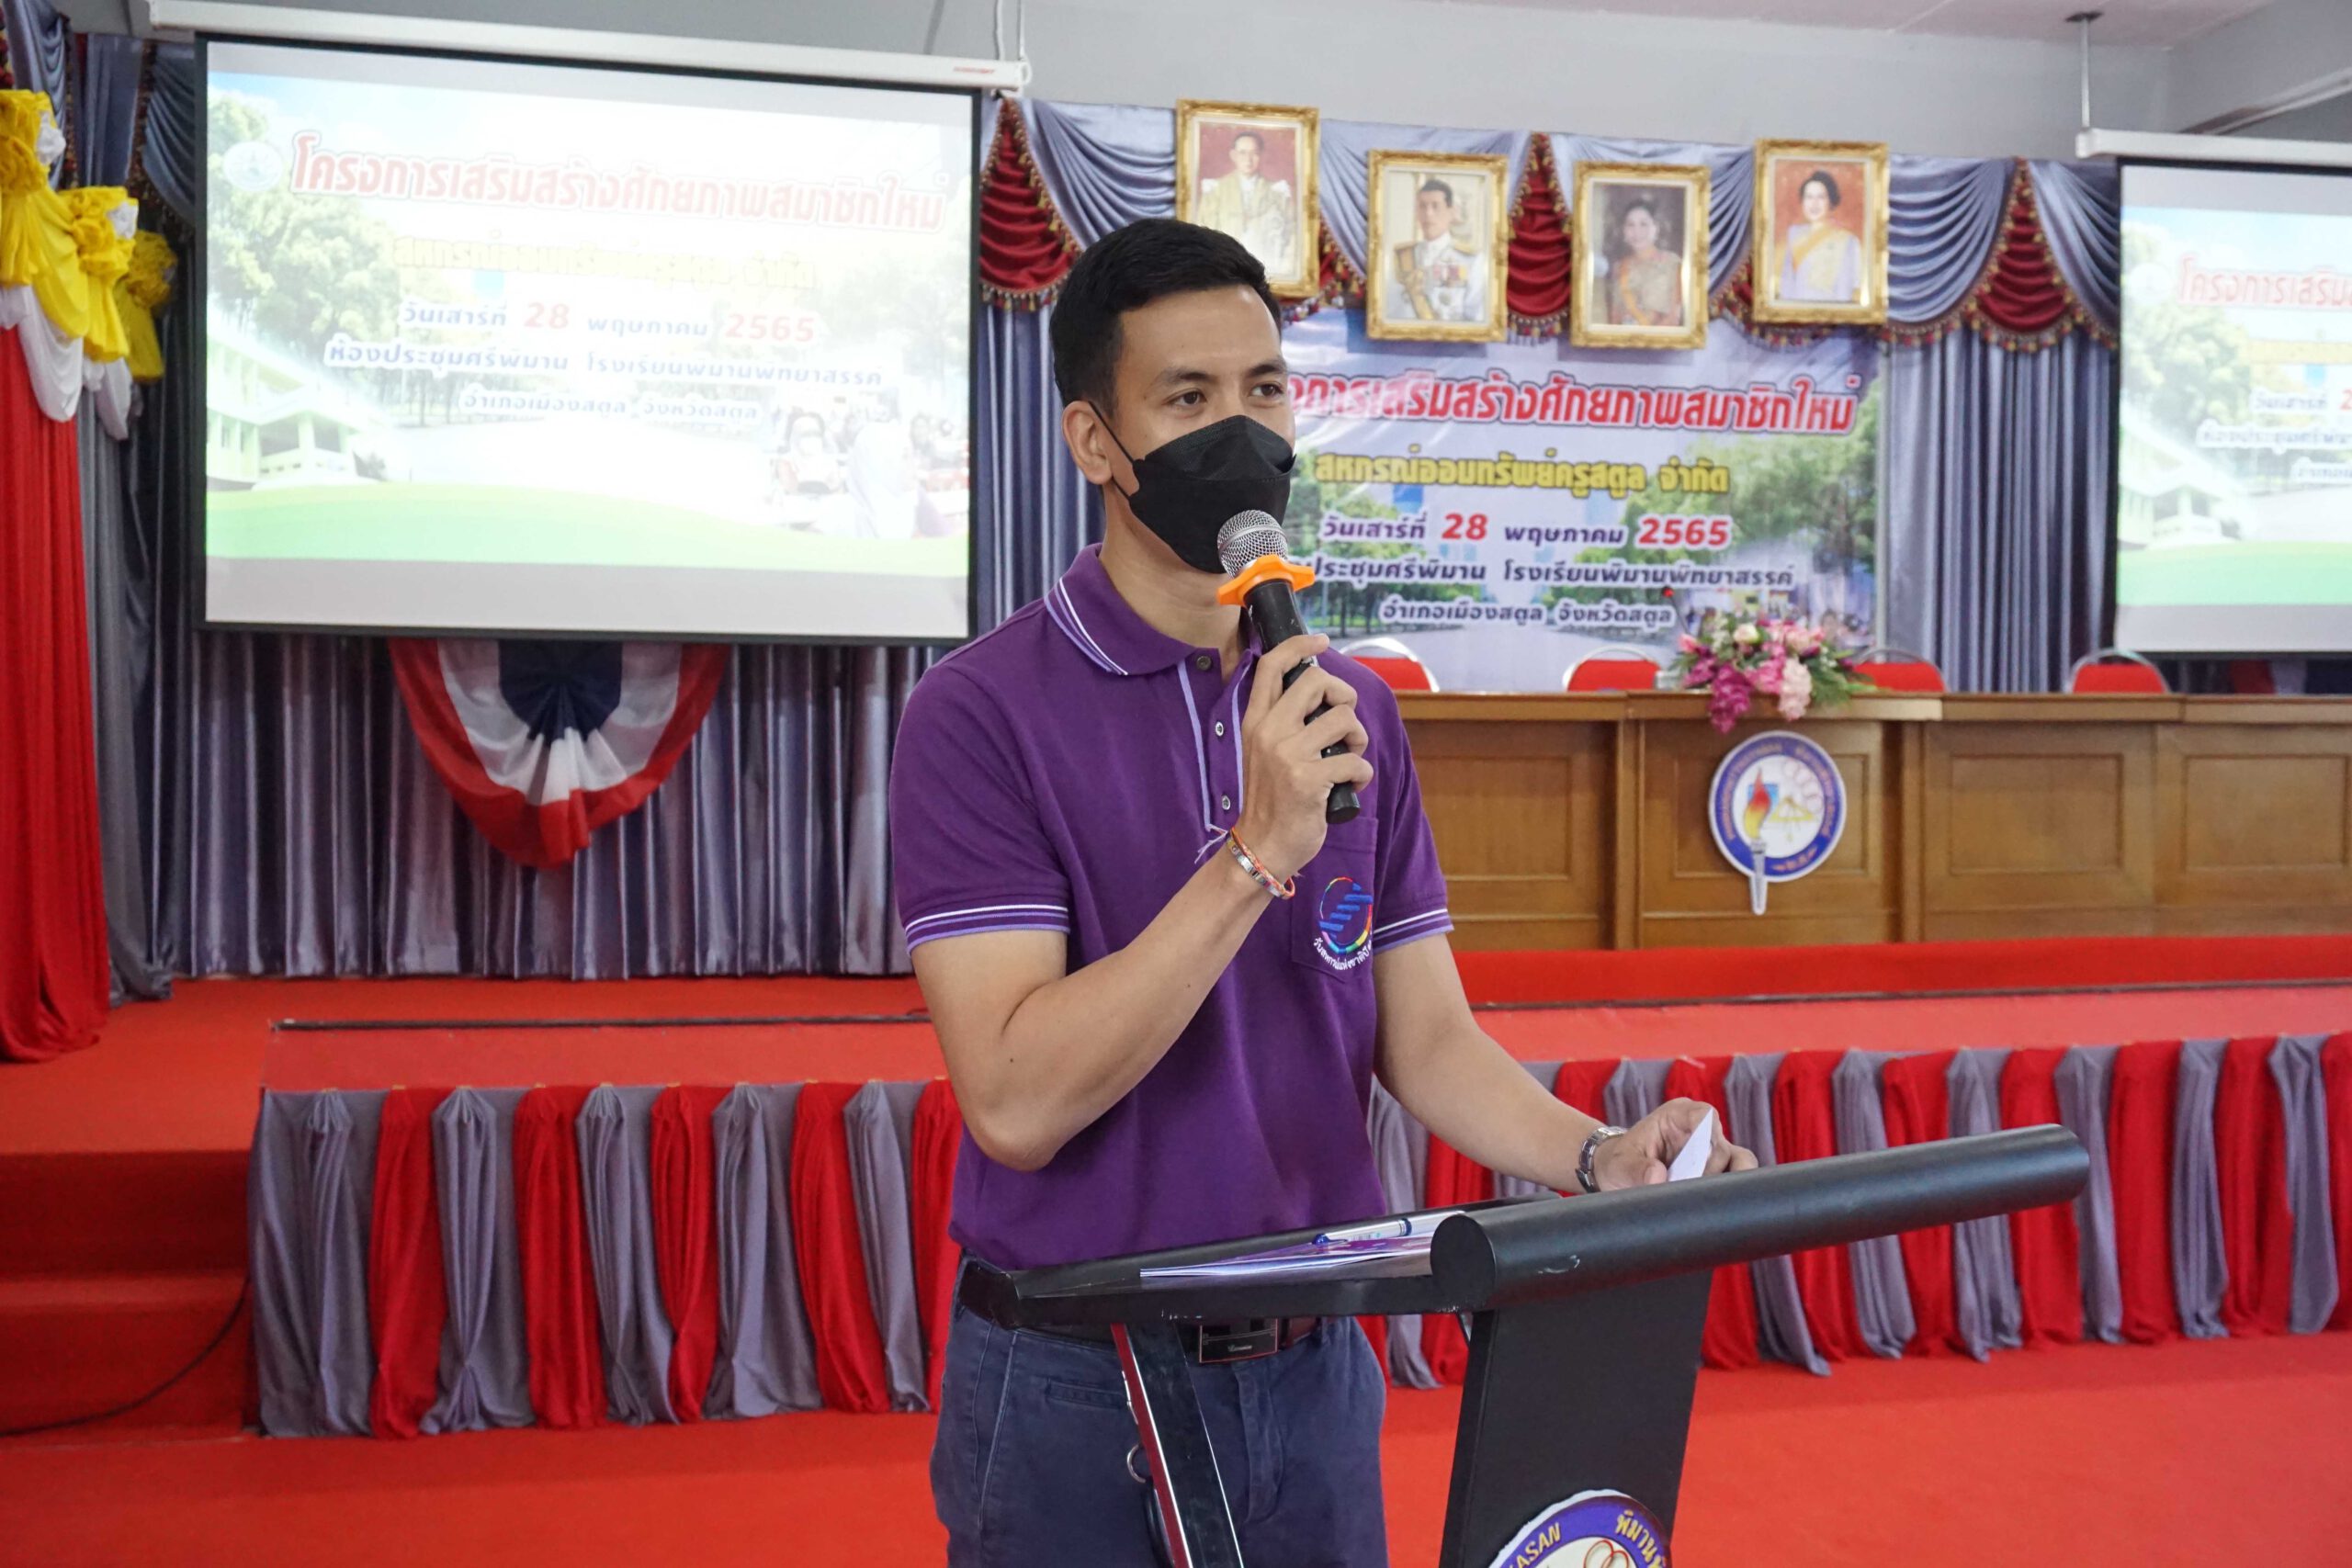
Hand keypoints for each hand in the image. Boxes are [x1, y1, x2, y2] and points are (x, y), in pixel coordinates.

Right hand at [1231, 633, 1373, 882]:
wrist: (1260, 847)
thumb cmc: (1269, 800)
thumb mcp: (1262, 752)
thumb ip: (1283, 723)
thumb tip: (1323, 697)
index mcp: (1254, 721)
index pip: (1272, 666)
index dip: (1299, 644)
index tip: (1320, 640)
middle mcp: (1268, 731)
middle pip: (1318, 681)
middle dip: (1344, 697)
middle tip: (1344, 722)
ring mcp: (1288, 754)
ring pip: (1344, 719)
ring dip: (1358, 739)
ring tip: (1350, 758)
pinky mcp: (1309, 780)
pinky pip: (1355, 761)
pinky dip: (1362, 774)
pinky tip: (1350, 786)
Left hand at [1590, 1097, 1757, 1189]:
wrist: (1621, 1177)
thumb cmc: (1620, 1163)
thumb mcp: (1619, 1165)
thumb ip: (1634, 1169)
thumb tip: (1658, 1177)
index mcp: (1678, 1115)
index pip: (1705, 1115)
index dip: (1708, 1136)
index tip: (1698, 1163)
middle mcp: (1700, 1131)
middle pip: (1726, 1146)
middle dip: (1715, 1172)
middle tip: (1694, 1189)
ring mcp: (1712, 1153)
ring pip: (1740, 1164)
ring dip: (1728, 1186)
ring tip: (1705, 1203)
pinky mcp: (1717, 1174)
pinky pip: (1736, 1182)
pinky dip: (1727, 1196)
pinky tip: (1711, 1208)